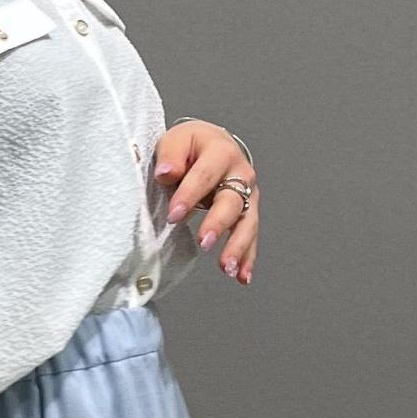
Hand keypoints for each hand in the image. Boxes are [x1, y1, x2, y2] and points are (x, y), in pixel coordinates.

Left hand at [154, 118, 258, 284]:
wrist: (212, 144)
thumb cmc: (191, 146)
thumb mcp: (176, 141)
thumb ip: (170, 155)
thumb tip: (166, 172)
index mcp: (220, 151)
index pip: (204, 175)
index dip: (189, 195)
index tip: (174, 215)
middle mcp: (240, 173)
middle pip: (232, 200)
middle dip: (218, 223)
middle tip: (205, 242)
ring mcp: (248, 194)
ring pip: (247, 222)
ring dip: (238, 246)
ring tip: (226, 267)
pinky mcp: (248, 211)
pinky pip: (250, 236)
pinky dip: (247, 257)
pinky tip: (241, 276)